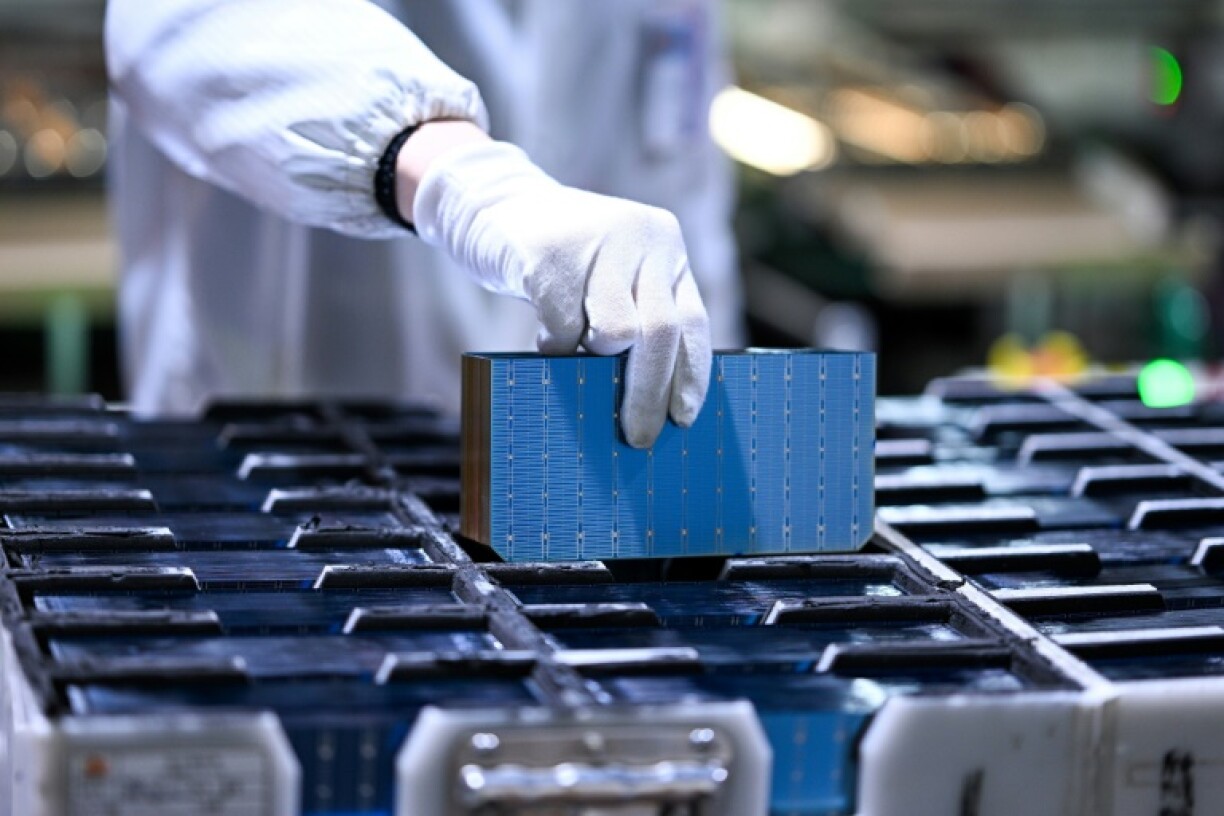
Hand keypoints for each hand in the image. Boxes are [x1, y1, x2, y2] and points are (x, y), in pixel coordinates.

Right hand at [403, 124, 711, 447]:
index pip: (691, 320)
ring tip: (573, 344)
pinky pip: (564, 329)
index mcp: (664, 244)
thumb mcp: (611, 274)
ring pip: (616, 334)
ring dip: (592, 357)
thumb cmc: (557, 261)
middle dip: (649, 394)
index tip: (683, 417)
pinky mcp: (553, 254)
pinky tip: (543, 330)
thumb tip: (654, 402)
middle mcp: (642, 236)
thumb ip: (637, 316)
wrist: (491, 203)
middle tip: (638, 436)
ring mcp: (599, 241)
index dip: (690, 374)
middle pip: (660, 333)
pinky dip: (553, 345)